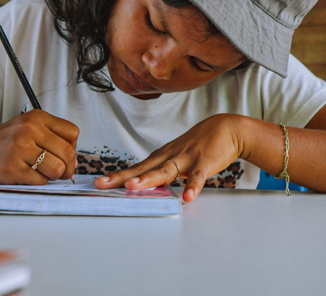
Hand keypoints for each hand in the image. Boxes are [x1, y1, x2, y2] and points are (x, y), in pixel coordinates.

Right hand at [0, 109, 78, 184]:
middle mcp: (29, 130)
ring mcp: (20, 149)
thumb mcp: (28, 127)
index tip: (64, 155)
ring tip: (42, 172)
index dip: (73, 147)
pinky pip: (41, 181)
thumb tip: (74, 161)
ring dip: (53, 176)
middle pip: (68, 153)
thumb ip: (52, 138)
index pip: (72, 133)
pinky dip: (38, 182)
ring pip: (57, 169)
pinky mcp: (13, 169)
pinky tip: (28, 175)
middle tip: (59, 171)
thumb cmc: (4, 141)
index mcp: (37, 117)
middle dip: (68, 167)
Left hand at [94, 114, 247, 202]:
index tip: (98, 183)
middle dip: (122, 177)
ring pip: (165, 170)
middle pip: (143, 168)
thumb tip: (145, 186)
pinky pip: (198, 176)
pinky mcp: (205, 162)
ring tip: (133, 187)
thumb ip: (162, 171)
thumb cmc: (199, 145)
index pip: (135, 168)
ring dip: (149, 179)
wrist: (226, 128)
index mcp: (161, 156)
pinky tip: (188, 197)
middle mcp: (169, 156)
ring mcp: (186, 158)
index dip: (117, 176)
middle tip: (102, 184)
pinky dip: (193, 186)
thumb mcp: (176, 156)